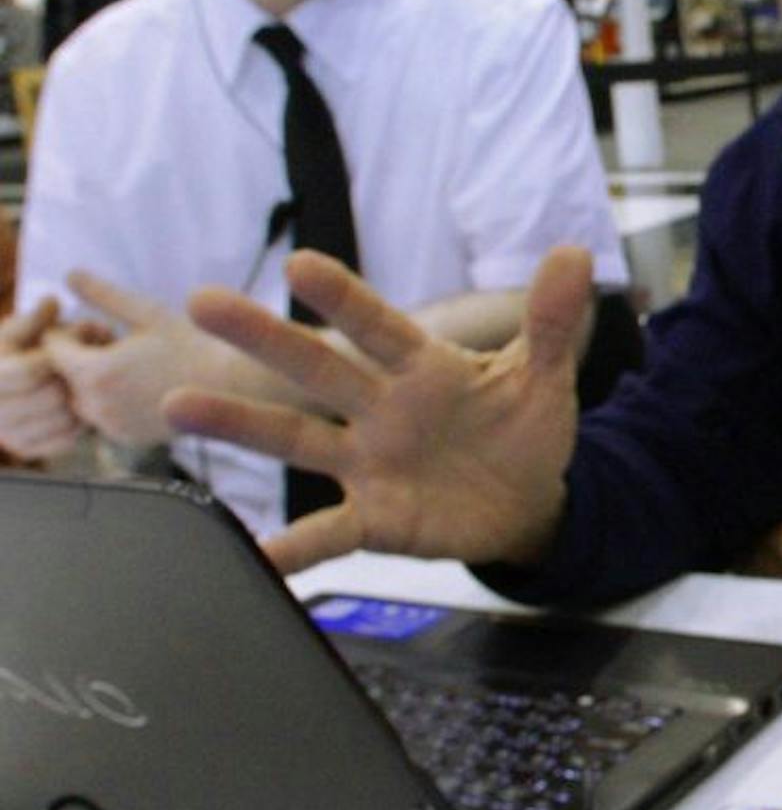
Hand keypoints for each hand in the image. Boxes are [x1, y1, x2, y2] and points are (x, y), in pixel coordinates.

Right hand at [0, 297, 84, 460]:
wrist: (20, 385)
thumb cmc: (29, 346)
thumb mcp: (27, 328)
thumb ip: (38, 319)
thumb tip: (51, 302)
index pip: (28, 371)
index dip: (55, 359)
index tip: (70, 349)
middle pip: (50, 398)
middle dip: (74, 380)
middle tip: (87, 369)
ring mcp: (7, 432)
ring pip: (63, 420)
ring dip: (82, 402)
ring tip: (87, 385)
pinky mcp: (24, 448)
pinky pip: (66, 439)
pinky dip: (81, 423)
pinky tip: (81, 406)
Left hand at [46, 271, 232, 448]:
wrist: (236, 388)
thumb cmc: (194, 344)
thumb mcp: (147, 312)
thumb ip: (102, 295)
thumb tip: (68, 274)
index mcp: (95, 373)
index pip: (51, 348)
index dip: (73, 331)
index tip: (105, 326)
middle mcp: (96, 407)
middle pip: (61, 375)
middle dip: (80, 356)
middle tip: (119, 342)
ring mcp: (111, 427)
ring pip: (79, 397)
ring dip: (94, 379)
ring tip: (132, 364)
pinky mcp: (126, 438)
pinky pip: (101, 416)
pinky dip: (111, 400)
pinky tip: (144, 385)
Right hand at [164, 247, 592, 575]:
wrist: (528, 498)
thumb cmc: (522, 427)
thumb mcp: (543, 376)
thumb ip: (551, 322)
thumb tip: (577, 253)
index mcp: (422, 366)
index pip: (378, 325)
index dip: (343, 297)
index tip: (301, 266)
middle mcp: (381, 408)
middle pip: (317, 368)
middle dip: (265, 337)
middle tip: (203, 302)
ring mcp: (369, 463)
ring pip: (297, 438)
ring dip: (241, 424)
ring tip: (177, 406)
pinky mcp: (375, 517)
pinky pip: (327, 533)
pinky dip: (290, 549)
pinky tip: (252, 556)